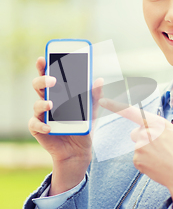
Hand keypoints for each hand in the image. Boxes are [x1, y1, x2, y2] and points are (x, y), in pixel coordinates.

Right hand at [28, 57, 102, 193]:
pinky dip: (41, 125)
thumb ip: (95, 96)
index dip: (44, 66)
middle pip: (39, 86)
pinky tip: (49, 127)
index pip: (50, 76)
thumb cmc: (83, 126)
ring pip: (36, 104)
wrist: (79, 150)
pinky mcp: (39, 129)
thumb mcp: (92, 111)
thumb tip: (100, 80)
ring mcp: (42, 115)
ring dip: (42, 103)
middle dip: (43, 80)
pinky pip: (35, 125)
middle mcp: (48, 101)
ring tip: (51, 104)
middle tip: (53, 80)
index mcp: (59, 93)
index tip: (44, 57)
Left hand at [99, 98, 172, 208]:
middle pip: (135, 133)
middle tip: (161, 148)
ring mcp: (140, 146)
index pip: (133, 112)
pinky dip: (147, 163)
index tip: (102, 101)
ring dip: (147, 153)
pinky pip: (139, 160)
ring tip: (163, 159)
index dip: (115, 106)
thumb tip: (147, 132)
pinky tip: (159, 166)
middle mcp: (146, 132)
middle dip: (143, 139)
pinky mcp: (137, 160)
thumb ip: (159, 129)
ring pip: (138, 147)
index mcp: (158, 122)